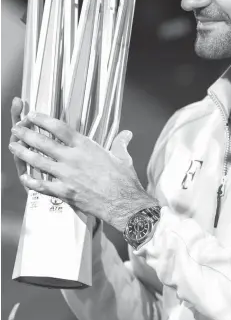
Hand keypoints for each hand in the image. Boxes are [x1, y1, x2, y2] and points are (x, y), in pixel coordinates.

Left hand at [9, 110, 157, 231]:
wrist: (123, 203)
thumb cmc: (124, 180)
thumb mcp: (123, 157)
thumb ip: (120, 143)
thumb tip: (126, 134)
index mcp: (85, 147)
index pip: (59, 128)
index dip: (42, 120)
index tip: (33, 116)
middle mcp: (72, 159)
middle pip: (43, 143)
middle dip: (27, 134)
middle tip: (16, 129)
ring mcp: (66, 176)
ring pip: (38, 162)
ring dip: (23, 153)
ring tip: (14, 146)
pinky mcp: (64, 192)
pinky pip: (42, 185)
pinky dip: (31, 181)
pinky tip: (24, 177)